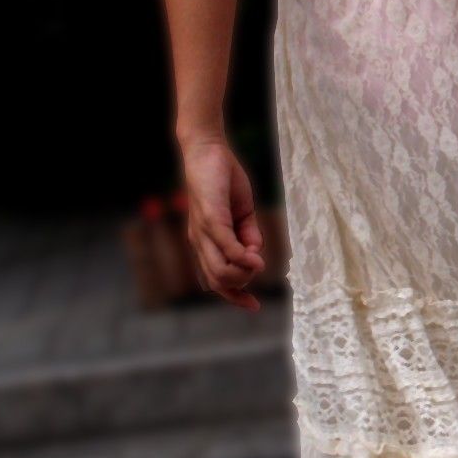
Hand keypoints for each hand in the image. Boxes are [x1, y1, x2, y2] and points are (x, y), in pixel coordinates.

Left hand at [179, 136, 266, 310]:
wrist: (208, 151)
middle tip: (257, 267)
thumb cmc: (223, 181)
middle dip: (243, 284)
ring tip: (257, 261)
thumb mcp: (242, 213)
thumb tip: (256, 257)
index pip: (216, 281)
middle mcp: (200, 242)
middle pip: (218, 282)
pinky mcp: (210, 219)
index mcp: (206, 243)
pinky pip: (225, 247)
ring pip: (220, 271)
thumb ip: (249, 236)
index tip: (255, 306)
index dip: (235, 298)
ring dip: (243, 273)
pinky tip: (255, 257)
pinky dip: (241, 256)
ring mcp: (203, 232)